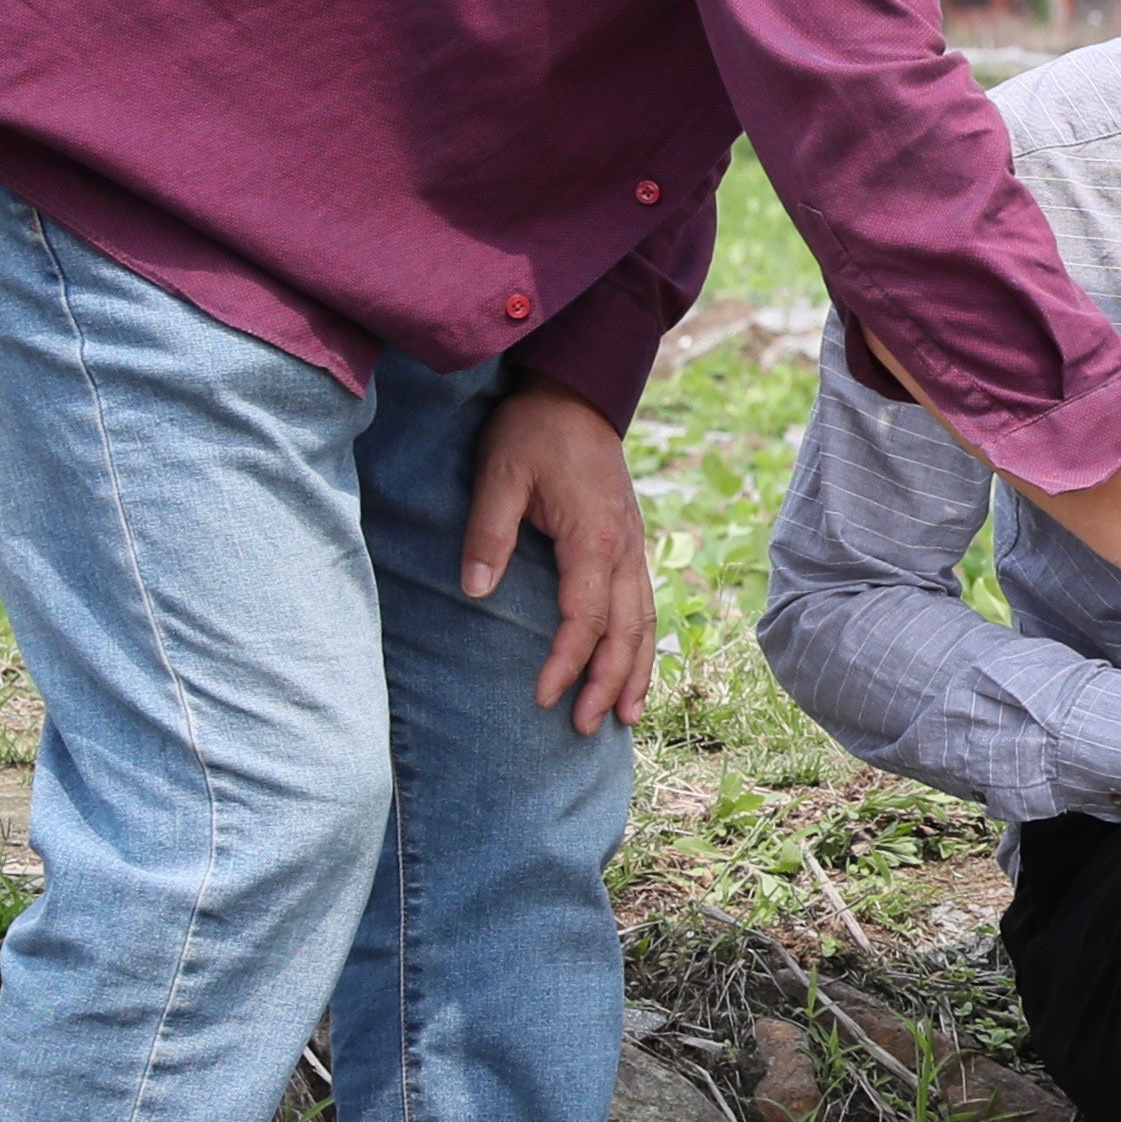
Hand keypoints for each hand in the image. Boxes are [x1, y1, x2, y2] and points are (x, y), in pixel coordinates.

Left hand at [464, 380, 654, 733]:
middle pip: (627, 632)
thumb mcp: (499, 474)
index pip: (586, 617)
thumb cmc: (533, 432)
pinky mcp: (632, 545)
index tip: (542, 696)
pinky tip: (633, 668)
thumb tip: (475, 592)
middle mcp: (626, 550)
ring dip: (637, 672)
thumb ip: (487, 533)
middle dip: (610, 683)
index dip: (567, 661)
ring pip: (646, 623)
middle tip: (586, 727)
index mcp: (595, 538)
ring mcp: (635, 548)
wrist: (575, 394)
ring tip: (626, 718)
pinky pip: (645, 605)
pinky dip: (642, 644)